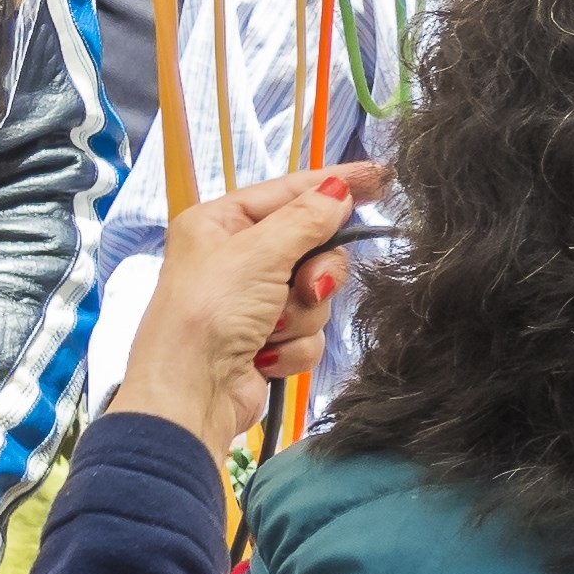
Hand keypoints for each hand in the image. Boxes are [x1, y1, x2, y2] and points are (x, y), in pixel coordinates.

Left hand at [113, 163, 385, 460]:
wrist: (190, 396)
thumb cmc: (211, 312)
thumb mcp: (258, 253)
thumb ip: (306, 218)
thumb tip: (338, 190)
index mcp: (221, 223)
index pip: (291, 190)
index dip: (336, 184)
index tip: (384, 177)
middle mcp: (237, 257)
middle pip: (312, 246)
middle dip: (314, 273)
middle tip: (307, 288)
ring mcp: (253, 301)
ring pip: (315, 294)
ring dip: (300, 315)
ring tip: (270, 330)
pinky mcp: (268, 340)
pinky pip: (309, 331)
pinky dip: (292, 347)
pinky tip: (264, 357)